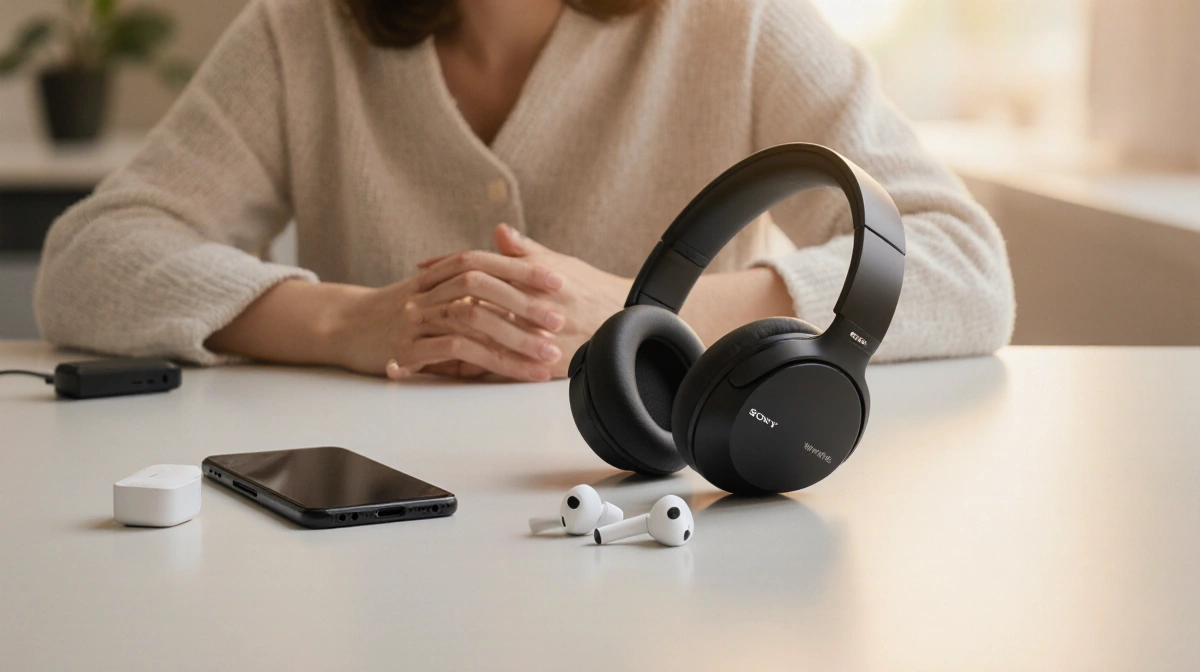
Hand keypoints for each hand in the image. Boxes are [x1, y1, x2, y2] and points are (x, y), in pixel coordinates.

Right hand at [333, 248, 568, 381]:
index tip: (557, 280)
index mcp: (437, 276)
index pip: (485, 263)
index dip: (522, 269)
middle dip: (524, 304)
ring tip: (545, 355)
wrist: (343, 327)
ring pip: (470, 321)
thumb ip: (468, 285)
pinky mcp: (406, 348)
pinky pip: (451, 352)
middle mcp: (427, 292)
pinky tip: (509, 371)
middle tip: (558, 320)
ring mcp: (415, 319)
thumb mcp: (431, 292)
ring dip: (513, 338)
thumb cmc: (394, 312)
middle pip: (481, 288)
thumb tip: (511, 275)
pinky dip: (483, 360)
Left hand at [417, 224, 630, 377]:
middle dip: (439, 304)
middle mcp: (536, 306)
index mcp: (538, 277)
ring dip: (446, 339)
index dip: (451, 266)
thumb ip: (526, 251)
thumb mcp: (561, 264)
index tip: (424, 268)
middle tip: (405, 305)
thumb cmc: (592, 292)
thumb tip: (500, 231)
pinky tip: (444, 369)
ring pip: (482, 337)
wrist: (630, 324)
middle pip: (476, 301)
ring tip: (415, 341)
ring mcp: (538, 337)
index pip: (485, 266)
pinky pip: (498, 369)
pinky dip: (469, 368)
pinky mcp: (541, 365)